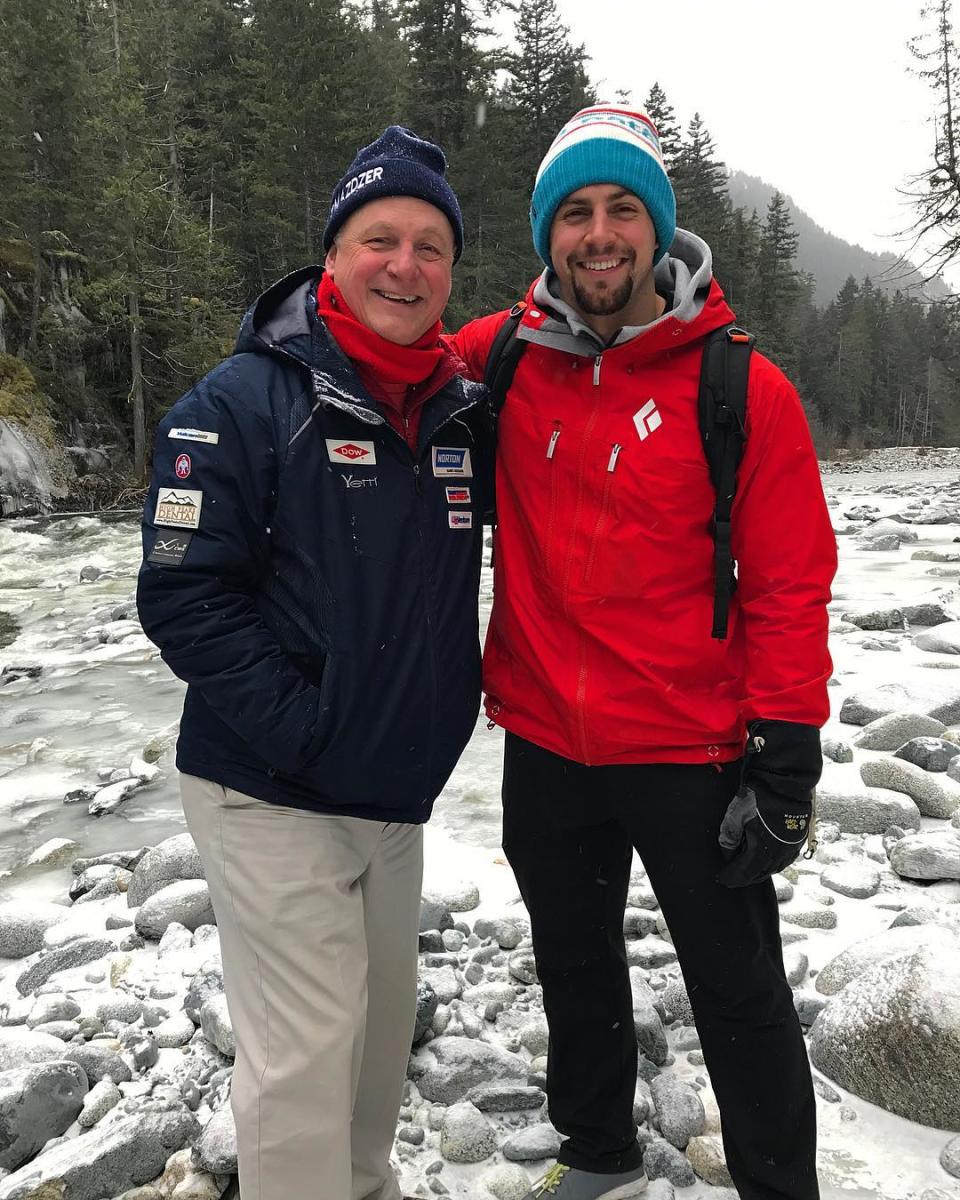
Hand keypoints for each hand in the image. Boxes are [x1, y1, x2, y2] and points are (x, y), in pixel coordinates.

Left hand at [717, 720, 820, 888]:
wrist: (784, 781)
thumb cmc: (758, 796)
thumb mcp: (735, 815)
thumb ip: (729, 838)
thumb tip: (728, 854)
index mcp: (761, 851)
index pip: (743, 873)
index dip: (731, 877)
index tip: (722, 878)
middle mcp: (778, 854)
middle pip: (759, 874)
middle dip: (744, 877)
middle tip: (733, 877)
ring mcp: (790, 847)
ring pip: (773, 868)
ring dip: (759, 872)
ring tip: (748, 870)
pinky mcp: (798, 839)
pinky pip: (785, 860)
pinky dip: (773, 864)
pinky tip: (767, 860)